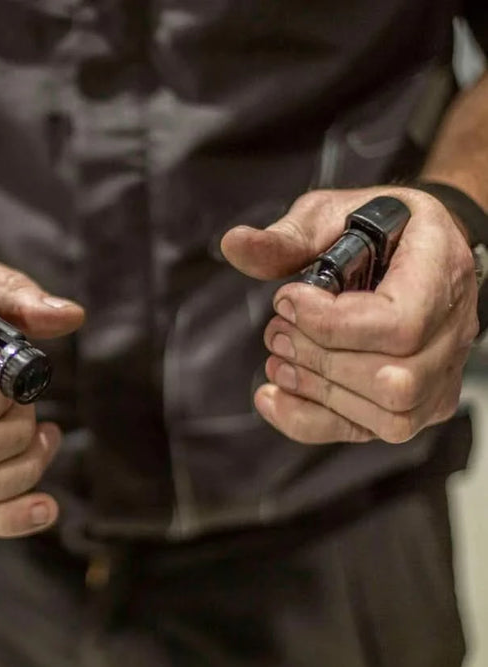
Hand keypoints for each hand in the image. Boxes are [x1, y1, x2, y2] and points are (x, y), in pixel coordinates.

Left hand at [220, 187, 478, 443]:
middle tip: (278, 332)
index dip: (330, 323)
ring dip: (317, 393)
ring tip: (278, 360)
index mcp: (439, 271)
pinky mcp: (419, 403)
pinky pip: (369, 432)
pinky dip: (310, 421)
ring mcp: (440, 375)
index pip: (400, 324)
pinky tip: (273, 397)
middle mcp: (451, 331)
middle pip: (394, 381)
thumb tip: (234, 244)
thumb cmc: (379, 229)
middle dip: (318, 361)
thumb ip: (287, 236)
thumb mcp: (332, 214)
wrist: (416, 249)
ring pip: (390, 418)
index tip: (287, 300)